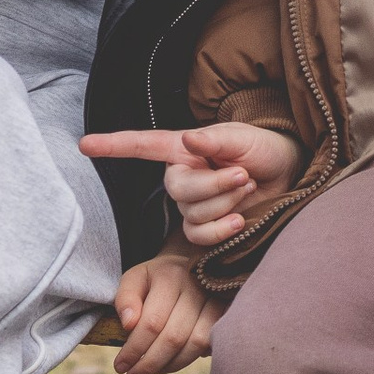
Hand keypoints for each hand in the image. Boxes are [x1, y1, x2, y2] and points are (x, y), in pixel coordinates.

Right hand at [86, 121, 305, 246]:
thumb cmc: (264, 149)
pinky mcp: (207, 228)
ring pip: (191, 214)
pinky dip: (222, 229)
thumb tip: (188, 141)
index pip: (142, 145)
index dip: (113, 145)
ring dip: (224, 202)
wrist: (290, 175)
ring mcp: (194, 204)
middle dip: (213, 185)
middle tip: (242, 175)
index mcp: (184, 148)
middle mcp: (183, 176)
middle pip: (177, 189)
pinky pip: (200, 235)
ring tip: (247, 187)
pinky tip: (241, 219)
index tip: (83, 145)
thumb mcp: (244, 138)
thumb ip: (216, 140)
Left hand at [111, 252, 218, 373]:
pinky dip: (190, 358)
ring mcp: (216, 300)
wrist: (191, 264)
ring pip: (195, 343)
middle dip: (150, 363)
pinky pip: (210, 343)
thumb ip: (126, 298)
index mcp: (170, 276)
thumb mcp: (135, 278)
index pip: (151, 322)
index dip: (134, 349)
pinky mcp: (226, 312)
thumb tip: (128, 325)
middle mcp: (196, 286)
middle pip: (173, 337)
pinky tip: (172, 362)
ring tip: (152, 371)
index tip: (120, 366)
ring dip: (171, 365)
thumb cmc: (157, 277)